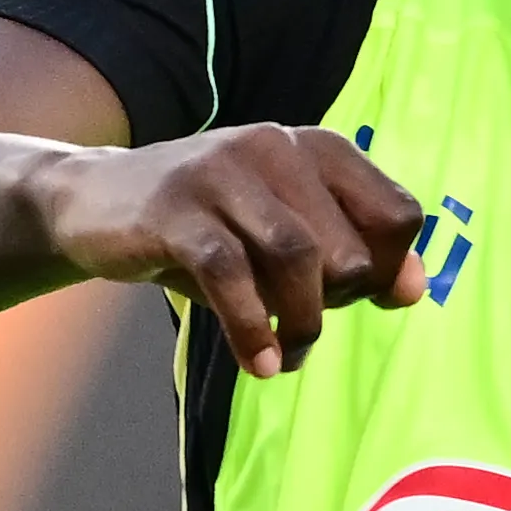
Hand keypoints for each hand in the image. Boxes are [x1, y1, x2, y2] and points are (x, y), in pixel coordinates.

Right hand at [38, 126, 429, 381]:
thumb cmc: (205, 228)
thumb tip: (415, 289)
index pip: (398, 215)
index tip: (353, 302)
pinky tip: (259, 363)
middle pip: (348, 247)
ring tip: (288, 359)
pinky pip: (231, 274)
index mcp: (316, 148)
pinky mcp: (175, 209)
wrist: (95, 204)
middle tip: (305, 330)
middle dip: (337, 306)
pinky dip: (252, 329)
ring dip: (302, 325)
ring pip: (297, 257)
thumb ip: (350, 257)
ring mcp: (223, 173)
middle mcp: (276, 147)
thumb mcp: (282, 236)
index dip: (387, 271)